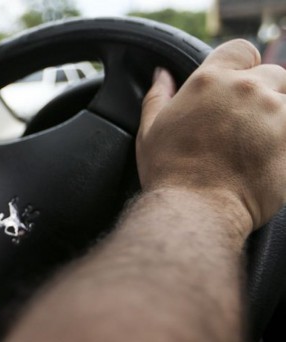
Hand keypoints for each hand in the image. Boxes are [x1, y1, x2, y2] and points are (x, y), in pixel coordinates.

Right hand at [137, 39, 285, 232]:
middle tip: (246, 127)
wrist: (196, 210)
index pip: (241, 50)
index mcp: (209, 81)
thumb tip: (161, 75)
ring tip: (261, 142)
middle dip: (264, 95)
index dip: (242, 67)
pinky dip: (284, 141)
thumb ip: (158, 97)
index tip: (237, 88)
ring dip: (278, 115)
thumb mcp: (150, 132)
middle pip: (273, 74)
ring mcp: (275, 112)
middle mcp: (246, 89)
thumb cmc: (169, 174)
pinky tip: (270, 157)